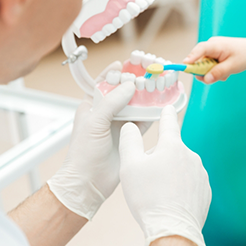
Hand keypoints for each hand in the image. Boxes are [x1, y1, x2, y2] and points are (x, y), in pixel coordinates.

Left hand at [48, 62, 150, 219]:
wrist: (89, 182)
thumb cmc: (83, 153)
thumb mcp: (95, 122)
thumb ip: (112, 102)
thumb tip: (129, 85)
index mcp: (92, 105)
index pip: (104, 82)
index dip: (116, 72)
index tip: (128, 64)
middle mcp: (107, 113)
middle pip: (124, 91)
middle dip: (136, 82)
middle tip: (150, 73)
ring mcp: (120, 124)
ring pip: (136, 104)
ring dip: (147, 96)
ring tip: (159, 85)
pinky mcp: (132, 135)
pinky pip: (145, 120)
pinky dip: (154, 112)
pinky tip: (162, 104)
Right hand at [119, 105, 211, 245]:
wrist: (173, 230)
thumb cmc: (149, 198)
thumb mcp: (130, 166)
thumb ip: (129, 141)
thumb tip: (131, 127)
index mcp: (172, 146)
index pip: (169, 122)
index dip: (166, 113)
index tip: (168, 107)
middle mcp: (190, 156)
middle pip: (171, 150)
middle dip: (160, 158)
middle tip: (147, 178)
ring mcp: (200, 173)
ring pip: (181, 167)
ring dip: (170, 174)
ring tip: (158, 194)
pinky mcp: (205, 190)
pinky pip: (190, 183)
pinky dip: (180, 188)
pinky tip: (170, 201)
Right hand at [183, 36, 245, 83]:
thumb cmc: (244, 55)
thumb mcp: (232, 66)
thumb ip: (218, 73)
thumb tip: (205, 79)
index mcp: (215, 45)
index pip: (200, 50)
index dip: (191, 58)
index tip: (184, 65)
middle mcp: (211, 46)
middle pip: (198, 61)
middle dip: (204, 72)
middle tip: (214, 79)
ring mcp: (211, 50)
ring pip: (203, 66)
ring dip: (212, 73)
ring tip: (225, 74)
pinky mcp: (213, 55)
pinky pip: (208, 66)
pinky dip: (215, 71)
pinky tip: (225, 71)